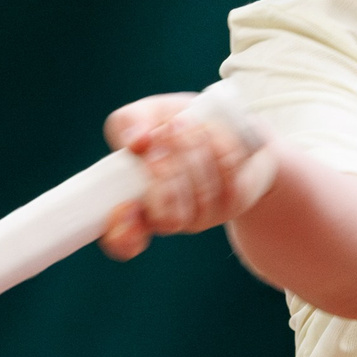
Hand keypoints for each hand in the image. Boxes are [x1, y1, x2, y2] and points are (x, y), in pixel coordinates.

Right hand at [97, 93, 268, 259]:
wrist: (227, 125)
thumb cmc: (176, 122)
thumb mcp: (146, 114)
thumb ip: (129, 122)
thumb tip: (137, 141)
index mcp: (135, 206)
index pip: (123, 241)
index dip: (123, 232)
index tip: (126, 207)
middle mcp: (168, 219)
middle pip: (166, 215)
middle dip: (163, 167)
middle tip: (164, 130)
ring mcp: (203, 215)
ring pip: (199, 193)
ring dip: (191, 149)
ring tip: (185, 121)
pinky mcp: (234, 202)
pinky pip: (226, 178)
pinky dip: (217, 148)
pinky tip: (210, 130)